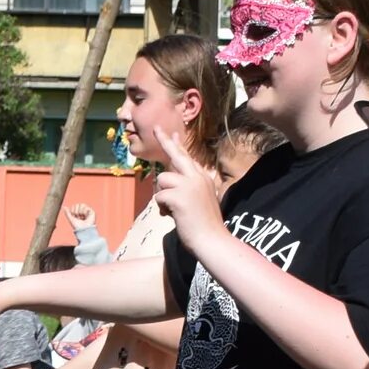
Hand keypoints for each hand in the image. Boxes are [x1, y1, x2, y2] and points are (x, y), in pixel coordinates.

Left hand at [149, 133, 227, 252]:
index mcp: (203, 178)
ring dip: (162, 197)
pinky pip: (159, 197)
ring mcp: (189, 185)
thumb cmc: (205, 226)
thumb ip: (186, 189)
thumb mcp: (199, 201)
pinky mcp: (179, 196)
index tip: (171, 133)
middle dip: (164, 141)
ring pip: (162, 180)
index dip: (177, 145)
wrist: (212, 240)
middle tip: (155, 128)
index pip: (187, 158)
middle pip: (176, 156)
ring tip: (173, 211)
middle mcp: (197, 177)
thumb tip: (167, 184)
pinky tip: (173, 217)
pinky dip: (162, 209)